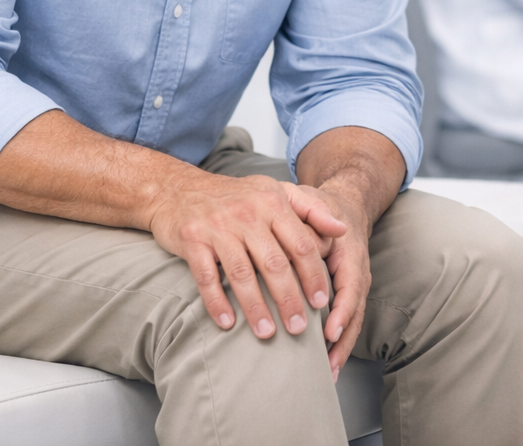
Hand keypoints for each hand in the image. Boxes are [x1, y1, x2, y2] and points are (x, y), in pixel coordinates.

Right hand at [146, 170, 348, 343]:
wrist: (179, 189)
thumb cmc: (236, 197)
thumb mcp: (276, 192)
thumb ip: (312, 209)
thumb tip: (343, 229)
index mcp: (272, 202)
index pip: (300, 244)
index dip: (313, 275)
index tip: (322, 303)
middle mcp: (247, 213)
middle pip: (274, 263)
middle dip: (289, 299)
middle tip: (300, 328)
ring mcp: (218, 227)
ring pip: (241, 274)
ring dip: (256, 308)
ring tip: (268, 334)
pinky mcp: (192, 240)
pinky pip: (207, 277)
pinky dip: (217, 303)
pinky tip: (227, 324)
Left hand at [308, 183, 373, 379]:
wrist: (343, 206)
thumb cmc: (323, 207)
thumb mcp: (313, 205)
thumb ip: (310, 226)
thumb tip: (308, 248)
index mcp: (351, 253)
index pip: (351, 286)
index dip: (342, 311)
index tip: (330, 332)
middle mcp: (358, 273)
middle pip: (356, 312)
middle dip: (343, 341)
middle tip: (329, 365)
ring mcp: (355, 285)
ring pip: (353, 320)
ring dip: (341, 348)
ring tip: (328, 373)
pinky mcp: (346, 294)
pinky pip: (346, 320)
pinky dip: (338, 342)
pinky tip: (326, 362)